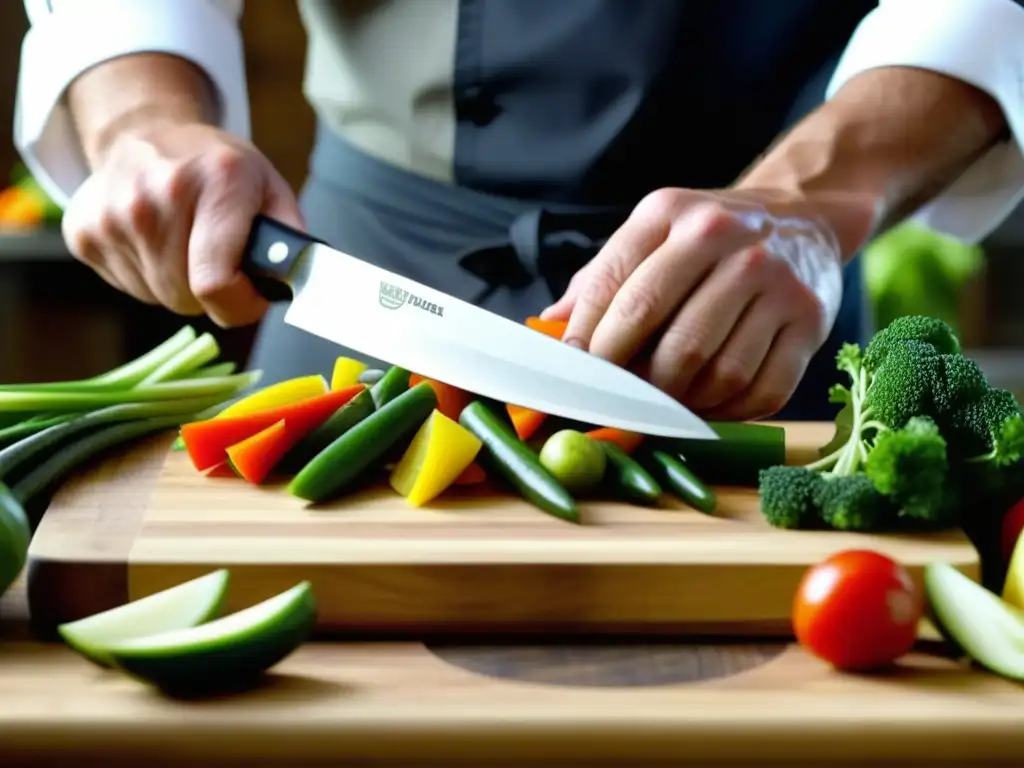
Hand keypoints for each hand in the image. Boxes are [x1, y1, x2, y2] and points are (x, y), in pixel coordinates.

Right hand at [62, 120, 304, 326]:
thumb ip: (292, 242)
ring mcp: (113, 214)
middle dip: (212, 293)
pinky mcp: (83, 231)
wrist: (148, 132)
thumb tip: (302, 287)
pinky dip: (147, 276)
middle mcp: (158, 195)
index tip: (249, 296)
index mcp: (217, 183)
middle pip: (187, 297)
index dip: (239, 305)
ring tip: (185, 244)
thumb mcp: (271, 190)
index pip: (216, 284)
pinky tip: (154, 240)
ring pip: (158, 296)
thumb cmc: (221, 171)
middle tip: (217, 259)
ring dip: (178, 285)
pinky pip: (128, 288)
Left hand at [542, 188, 871, 419]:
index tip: (570, 378)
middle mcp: (726, 238)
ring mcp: (776, 280)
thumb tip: (546, 330)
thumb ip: (599, 281)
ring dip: (681, 402)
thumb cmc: (706, 238)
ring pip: (713, 373)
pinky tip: (708, 402)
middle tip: (615, 404)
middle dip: (632, 385)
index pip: (615, 291)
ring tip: (664, 399)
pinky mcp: (810, 321)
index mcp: (670, 214)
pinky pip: (759, 392)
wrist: (802, 218)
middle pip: (666, 340)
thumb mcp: (649, 237)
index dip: (586, 345)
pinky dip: (726, 411)